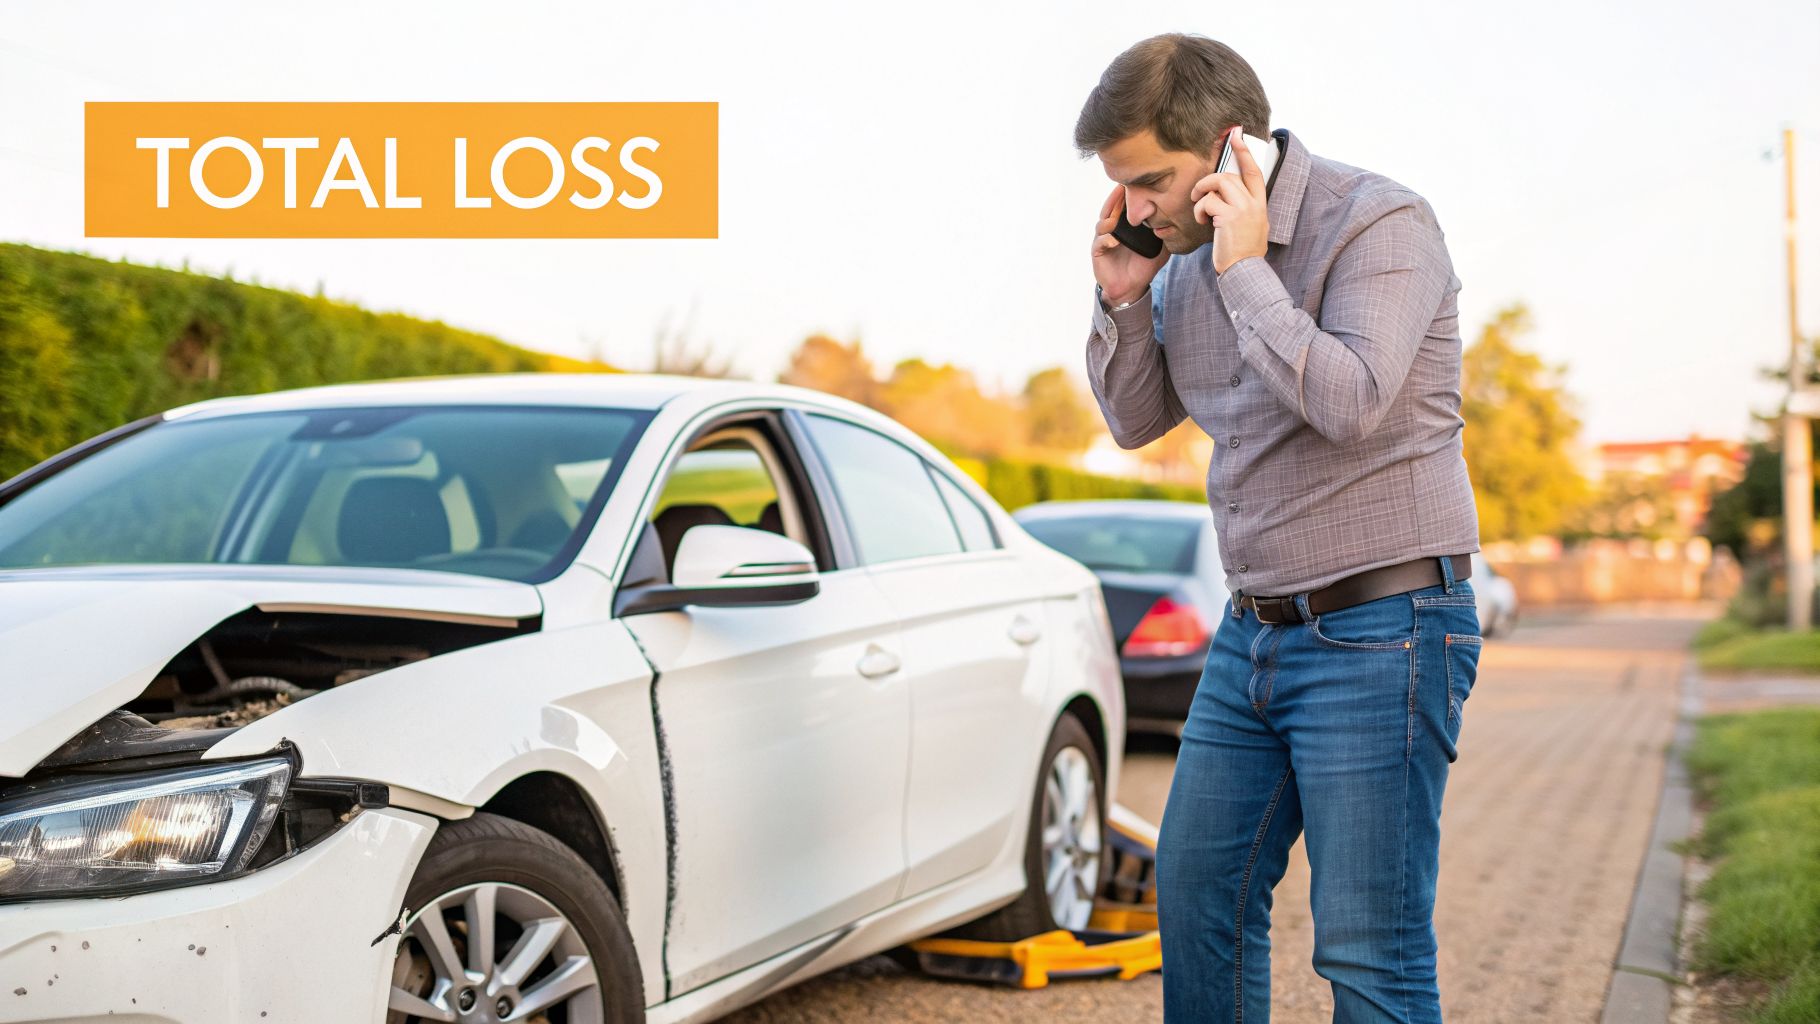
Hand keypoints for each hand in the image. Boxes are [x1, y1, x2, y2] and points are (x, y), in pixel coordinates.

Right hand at [1092, 183, 1168, 306]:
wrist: (1131, 287)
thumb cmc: (1143, 265)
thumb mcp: (1159, 247)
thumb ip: (1166, 233)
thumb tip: (1181, 219)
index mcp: (1124, 225)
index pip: (1123, 205)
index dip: (1126, 194)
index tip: (1135, 183)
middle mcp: (1111, 229)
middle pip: (1109, 209)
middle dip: (1115, 198)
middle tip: (1121, 187)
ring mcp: (1103, 240)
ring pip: (1102, 224)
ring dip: (1109, 218)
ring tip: (1117, 214)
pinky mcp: (1098, 253)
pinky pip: (1100, 243)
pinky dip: (1107, 240)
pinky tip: (1114, 239)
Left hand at [1191, 126, 1269, 274]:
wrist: (1244, 272)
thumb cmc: (1242, 253)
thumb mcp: (1250, 227)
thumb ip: (1243, 209)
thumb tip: (1224, 198)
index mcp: (1260, 205)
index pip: (1254, 172)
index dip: (1245, 152)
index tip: (1237, 135)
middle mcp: (1254, 204)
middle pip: (1230, 175)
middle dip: (1209, 180)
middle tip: (1198, 193)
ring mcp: (1243, 209)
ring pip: (1219, 182)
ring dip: (1202, 192)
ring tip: (1199, 209)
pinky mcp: (1229, 217)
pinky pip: (1208, 201)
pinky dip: (1199, 210)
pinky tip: (1201, 222)